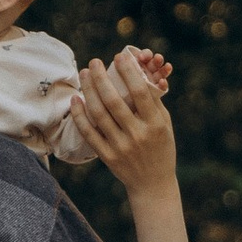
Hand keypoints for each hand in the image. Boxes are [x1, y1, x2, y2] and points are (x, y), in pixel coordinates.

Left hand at [75, 49, 187, 241]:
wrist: (153, 184)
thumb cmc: (160, 147)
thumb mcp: (165, 124)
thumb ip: (153, 102)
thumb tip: (139, 73)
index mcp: (155, 125)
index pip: (140, 93)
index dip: (128, 72)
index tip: (119, 57)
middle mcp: (137, 135)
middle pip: (114, 101)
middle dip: (102, 78)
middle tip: (94, 62)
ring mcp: (121, 146)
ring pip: (99, 114)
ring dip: (89, 91)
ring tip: (85, 74)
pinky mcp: (107, 156)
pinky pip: (89, 132)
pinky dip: (79, 115)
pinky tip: (76, 99)